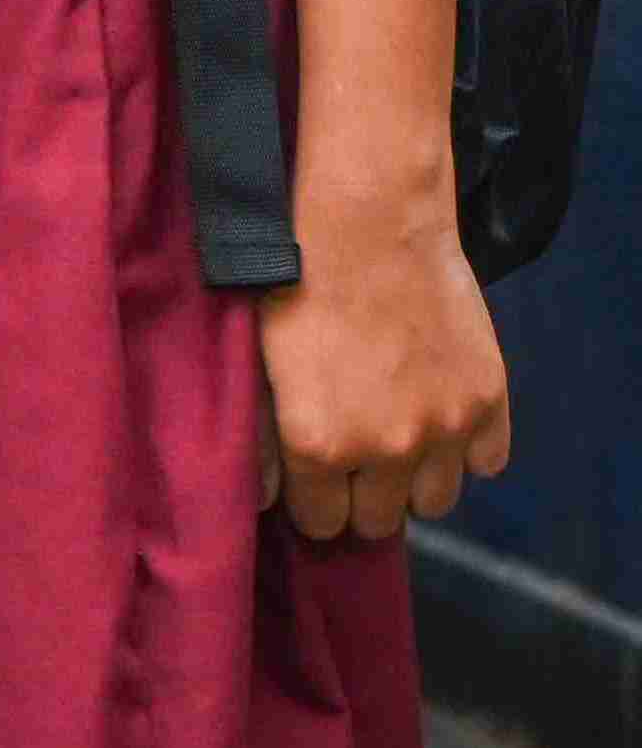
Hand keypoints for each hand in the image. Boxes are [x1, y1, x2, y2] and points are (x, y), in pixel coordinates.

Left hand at [254, 195, 510, 539]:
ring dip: (415, 480)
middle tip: (355, 460)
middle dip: (363, 498)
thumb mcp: (260, 365)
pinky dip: (466, 449)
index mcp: (320, 445)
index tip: (315, 482)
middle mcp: (385, 449)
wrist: (366, 225)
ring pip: (435, 502)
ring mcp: (444, 427)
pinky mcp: (486, 400)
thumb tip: (269, 501)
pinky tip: (437, 414)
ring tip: (395, 438)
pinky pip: (486, 463)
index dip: (315, 503)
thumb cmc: (296, 286)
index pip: (323, 522)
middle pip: (379, 522)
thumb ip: (263, 442)